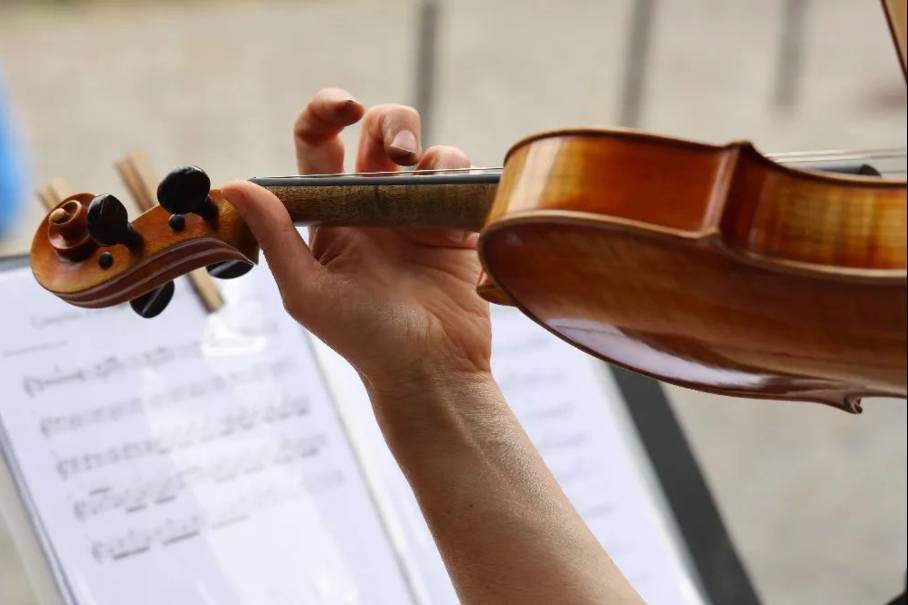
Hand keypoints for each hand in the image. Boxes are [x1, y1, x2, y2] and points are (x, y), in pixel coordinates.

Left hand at [221, 88, 491, 402]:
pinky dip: (458, 177)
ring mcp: (417, 212)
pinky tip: (451, 211)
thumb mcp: (309, 292)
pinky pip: (459, 178)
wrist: (431, 371)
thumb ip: (276, 237)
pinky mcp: (454, 223)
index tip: (345, 107)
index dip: (326, 112)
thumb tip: (236, 184)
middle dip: (391, 123)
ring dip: (428, 149)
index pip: (320, 144)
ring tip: (428, 180)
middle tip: (401, 154)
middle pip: (379, 132)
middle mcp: (374, 205)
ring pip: (425, 148)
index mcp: (331, 214)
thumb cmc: (365, 340)